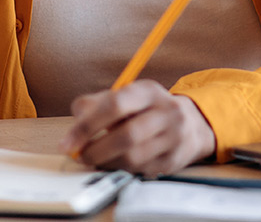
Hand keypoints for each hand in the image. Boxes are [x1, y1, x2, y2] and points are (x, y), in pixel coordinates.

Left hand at [60, 80, 215, 175]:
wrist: (192, 124)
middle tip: (80, 156)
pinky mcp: (174, 160)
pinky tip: (114, 164)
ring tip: (95, 160)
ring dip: (107, 163)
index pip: (115, 105)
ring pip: (133, 157)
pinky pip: (141, 170)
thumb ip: (98, 103)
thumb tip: (77, 116)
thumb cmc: (148, 110)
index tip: (67, 142)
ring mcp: (174, 137)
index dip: (87, 125)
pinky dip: (121, 169)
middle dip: (96, 150)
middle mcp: (166, 112)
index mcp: (148, 91)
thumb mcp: (127, 96)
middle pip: (126, 135)